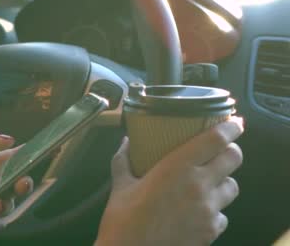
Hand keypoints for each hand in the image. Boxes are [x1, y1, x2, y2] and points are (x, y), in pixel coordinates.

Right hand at [96, 117, 243, 245]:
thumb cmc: (123, 220)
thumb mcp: (120, 185)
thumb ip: (124, 159)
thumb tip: (126, 142)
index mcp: (177, 168)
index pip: (216, 139)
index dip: (230, 127)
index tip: (232, 122)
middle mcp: (199, 186)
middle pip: (233, 158)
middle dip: (231, 151)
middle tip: (220, 150)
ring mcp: (208, 210)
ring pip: (233, 187)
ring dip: (223, 181)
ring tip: (208, 183)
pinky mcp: (211, 231)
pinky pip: (223, 215)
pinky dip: (215, 211)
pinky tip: (198, 211)